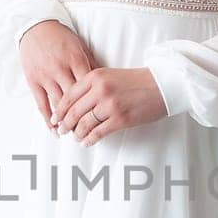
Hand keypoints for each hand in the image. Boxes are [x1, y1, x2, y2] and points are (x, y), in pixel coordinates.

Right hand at [18, 19, 98, 131]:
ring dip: (65, 122)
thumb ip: (92, 65)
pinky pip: (41, 104)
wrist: (35, 26)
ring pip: (57, 105)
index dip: (95, 106)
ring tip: (73, 134)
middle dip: (81, 118)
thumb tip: (103, 85)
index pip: (89, 89)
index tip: (101, 118)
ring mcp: (45, 76)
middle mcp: (60, 70)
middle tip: (88, 132)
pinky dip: (47, 119)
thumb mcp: (81, 47)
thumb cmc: (61, 37)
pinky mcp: (33, 80)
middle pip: (74, 101)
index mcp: (76, 60)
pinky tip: (54, 129)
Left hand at [50, 66, 168, 145]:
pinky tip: (87, 142)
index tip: (55, 118)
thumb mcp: (110, 75)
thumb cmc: (137, 81)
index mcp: (95, 76)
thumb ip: (92, 86)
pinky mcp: (120, 119)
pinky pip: (98, 133)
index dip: (59, 110)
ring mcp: (110, 105)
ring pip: (83, 124)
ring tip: (76, 137)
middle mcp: (100, 90)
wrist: (163, 85)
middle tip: (61, 130)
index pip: (69, 96)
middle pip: (73, 112)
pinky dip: (89, 139)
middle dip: (65, 124)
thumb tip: (74, 105)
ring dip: (77, 134)